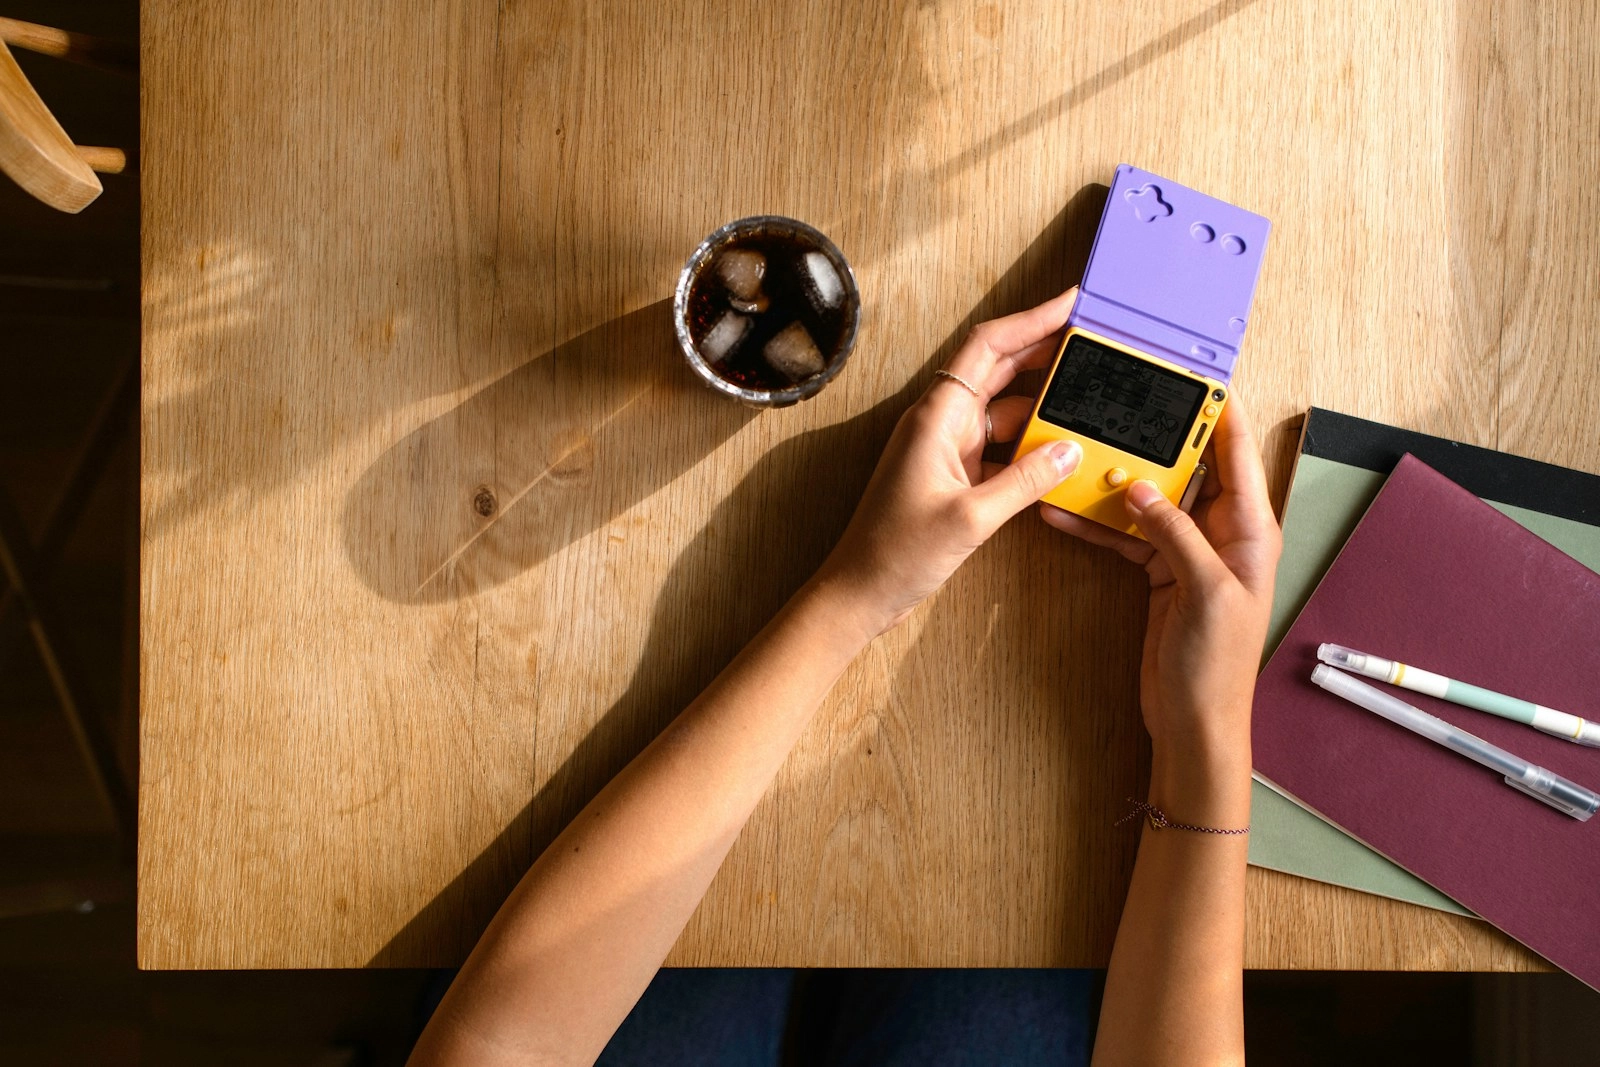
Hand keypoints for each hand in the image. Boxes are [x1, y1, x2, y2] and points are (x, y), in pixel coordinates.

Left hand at [813, 288, 1085, 634]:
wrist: (861, 591)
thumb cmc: (896, 553)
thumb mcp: (970, 518)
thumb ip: (1025, 481)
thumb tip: (1069, 451)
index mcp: (936, 417)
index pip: (987, 347)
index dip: (1030, 319)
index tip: (1070, 304)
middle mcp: (941, 423)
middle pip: (999, 369)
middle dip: (1045, 352)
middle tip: (1092, 344)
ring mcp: (947, 449)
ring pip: (1004, 410)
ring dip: (1043, 405)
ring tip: (1087, 398)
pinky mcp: (954, 475)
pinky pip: (1001, 446)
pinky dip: (1030, 444)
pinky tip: (1059, 451)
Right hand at [1040, 399, 1280, 769]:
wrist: (1194, 721)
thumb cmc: (1216, 666)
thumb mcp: (1203, 591)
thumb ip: (1173, 533)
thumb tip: (1139, 487)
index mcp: (1249, 530)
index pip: (1235, 454)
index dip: (1218, 411)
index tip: (1193, 373)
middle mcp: (1221, 533)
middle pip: (1188, 468)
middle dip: (1156, 437)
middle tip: (1122, 403)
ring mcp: (1187, 552)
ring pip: (1149, 498)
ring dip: (1115, 481)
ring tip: (1081, 453)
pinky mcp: (1158, 572)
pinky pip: (1125, 534)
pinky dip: (1096, 522)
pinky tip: (1063, 510)